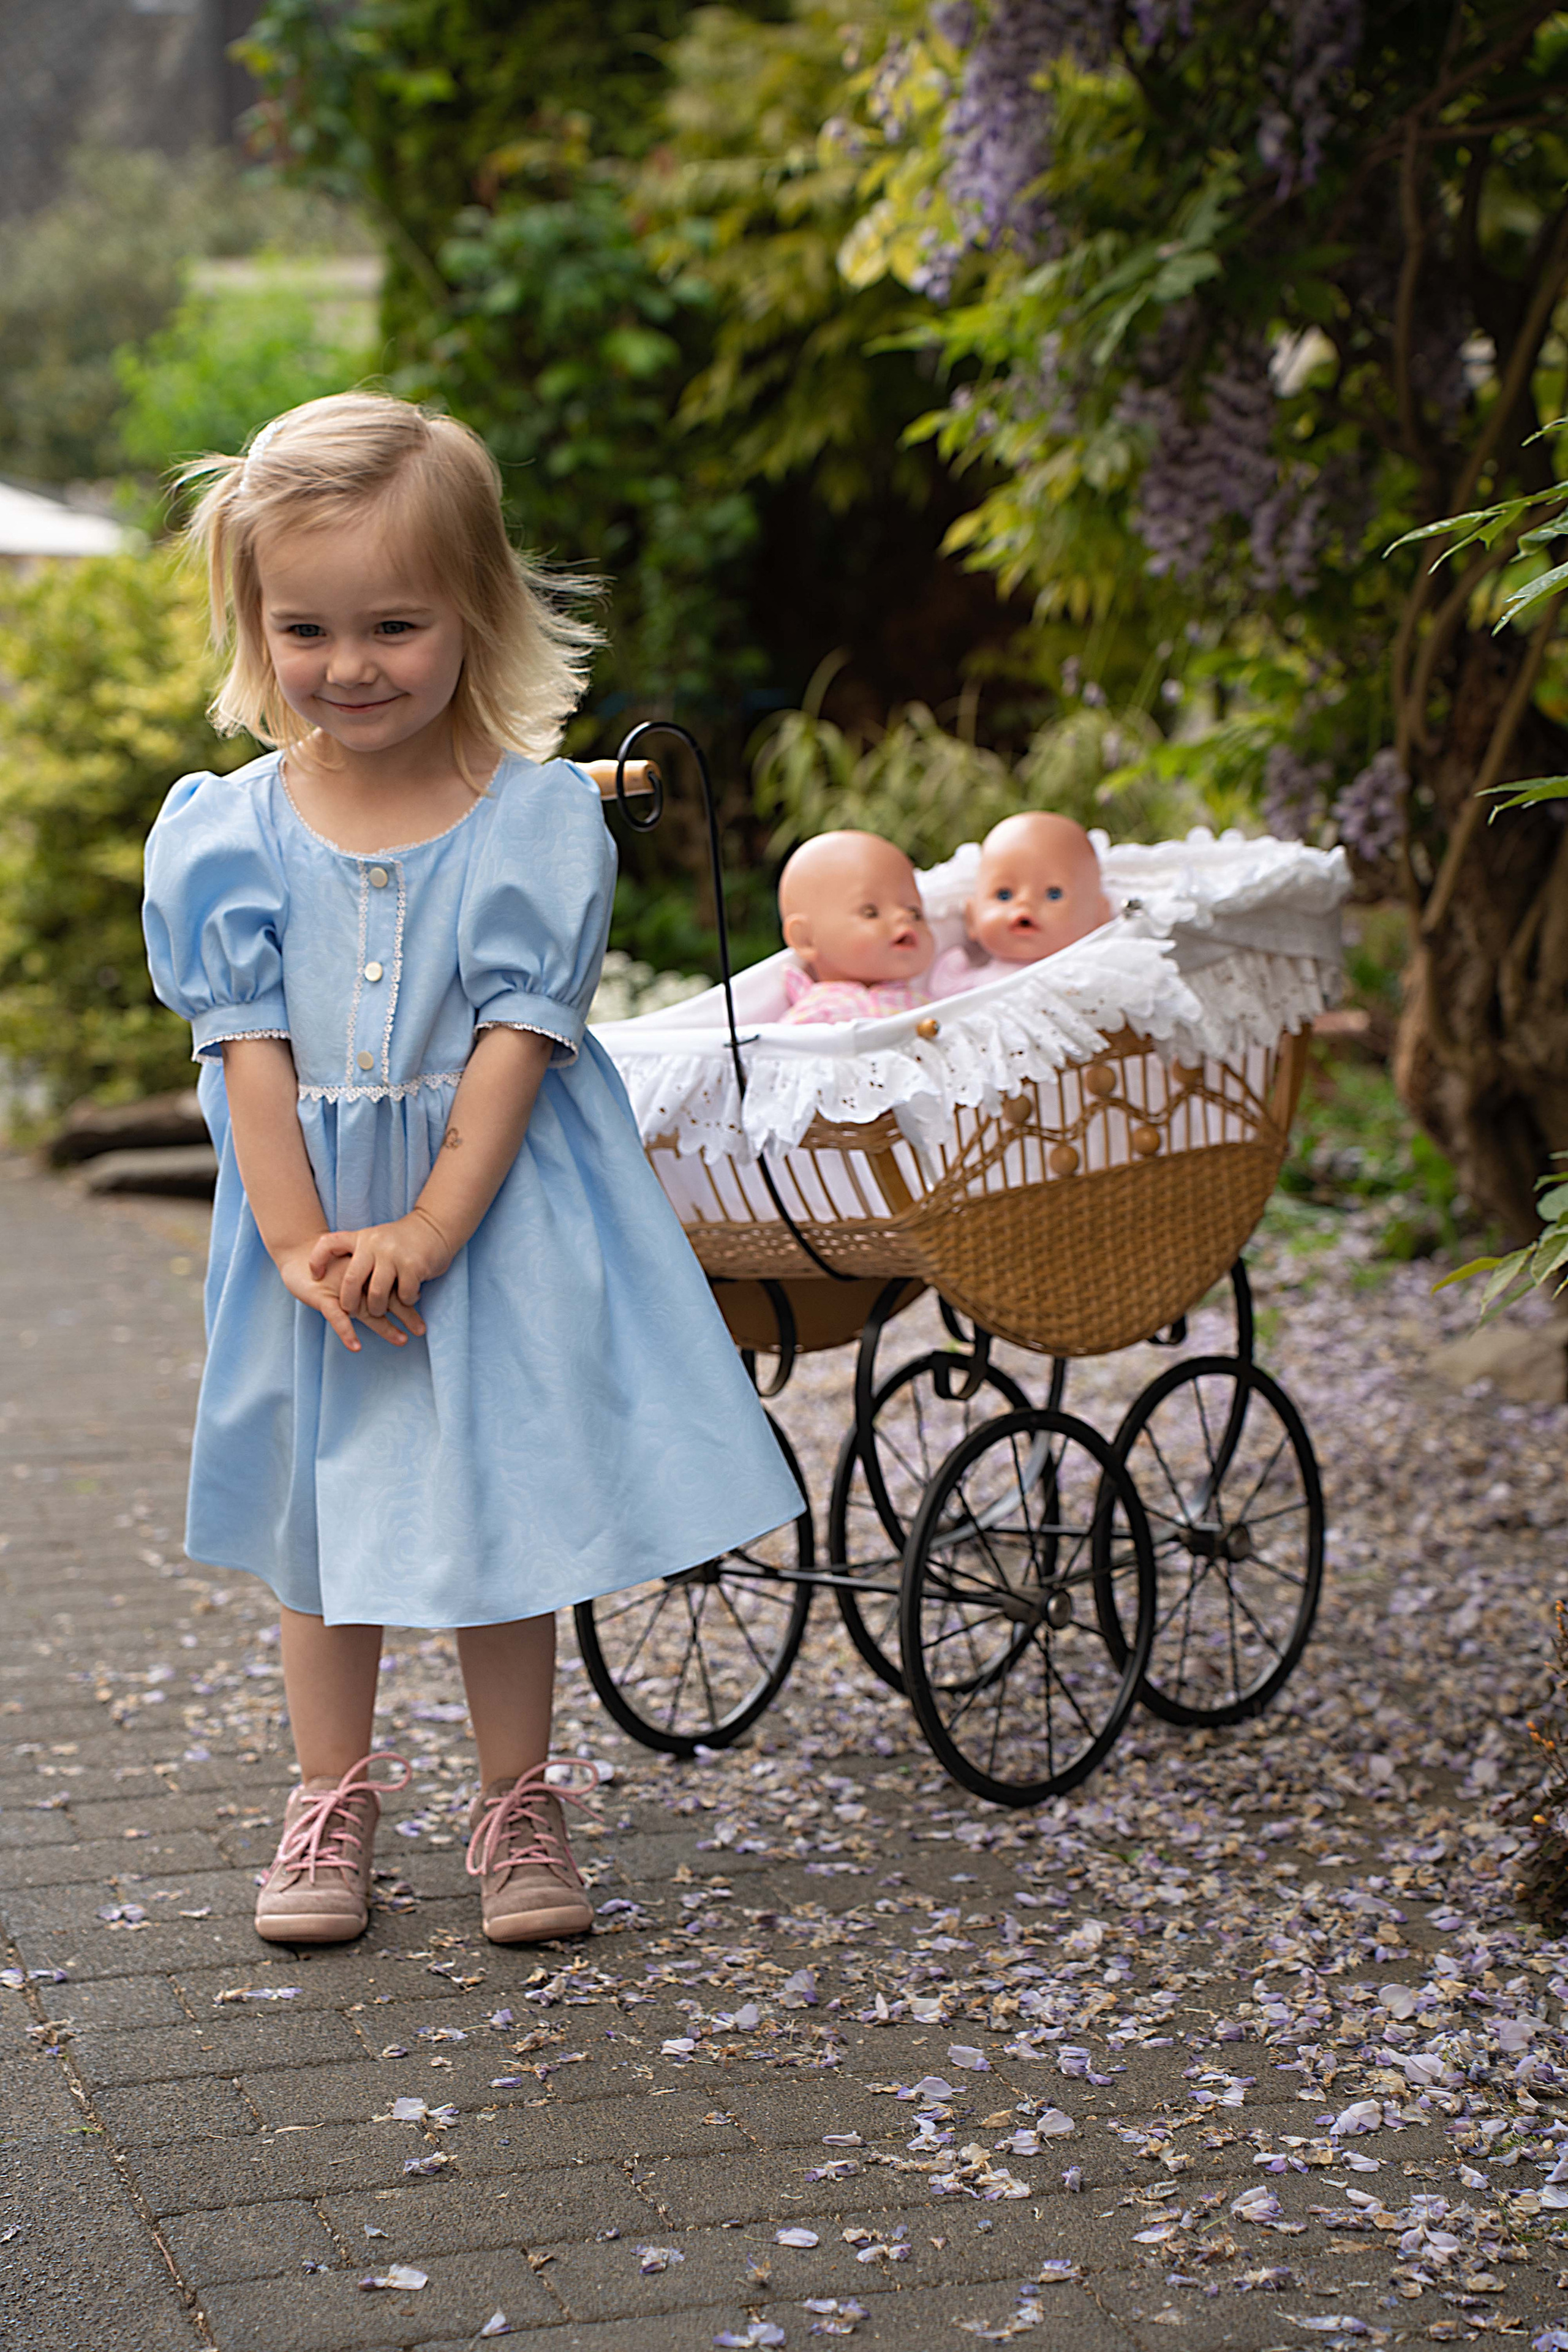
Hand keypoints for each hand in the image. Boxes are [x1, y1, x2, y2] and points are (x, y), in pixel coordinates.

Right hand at [274, 1245, 415, 1352]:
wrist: (299, 1252)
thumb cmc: (332, 1266)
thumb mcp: (359, 1274)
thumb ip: (382, 1284)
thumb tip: (415, 1296)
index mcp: (370, 1272)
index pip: (394, 1287)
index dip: (410, 1300)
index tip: (424, 1314)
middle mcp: (360, 1281)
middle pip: (387, 1299)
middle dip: (406, 1316)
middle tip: (422, 1330)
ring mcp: (343, 1290)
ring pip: (367, 1310)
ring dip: (385, 1327)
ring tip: (402, 1340)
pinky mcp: (324, 1298)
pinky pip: (336, 1317)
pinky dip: (346, 1331)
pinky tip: (355, 1346)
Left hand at [308, 1208, 451, 1334]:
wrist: (435, 1227)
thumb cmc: (401, 1240)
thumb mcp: (375, 1239)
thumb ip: (359, 1254)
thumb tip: (335, 1279)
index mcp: (362, 1238)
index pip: (329, 1244)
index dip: (316, 1260)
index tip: (315, 1276)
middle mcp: (375, 1245)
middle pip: (352, 1280)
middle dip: (349, 1303)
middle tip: (351, 1312)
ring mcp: (394, 1255)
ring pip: (377, 1294)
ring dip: (377, 1308)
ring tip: (380, 1310)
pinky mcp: (414, 1266)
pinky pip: (404, 1295)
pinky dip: (406, 1301)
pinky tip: (409, 1297)